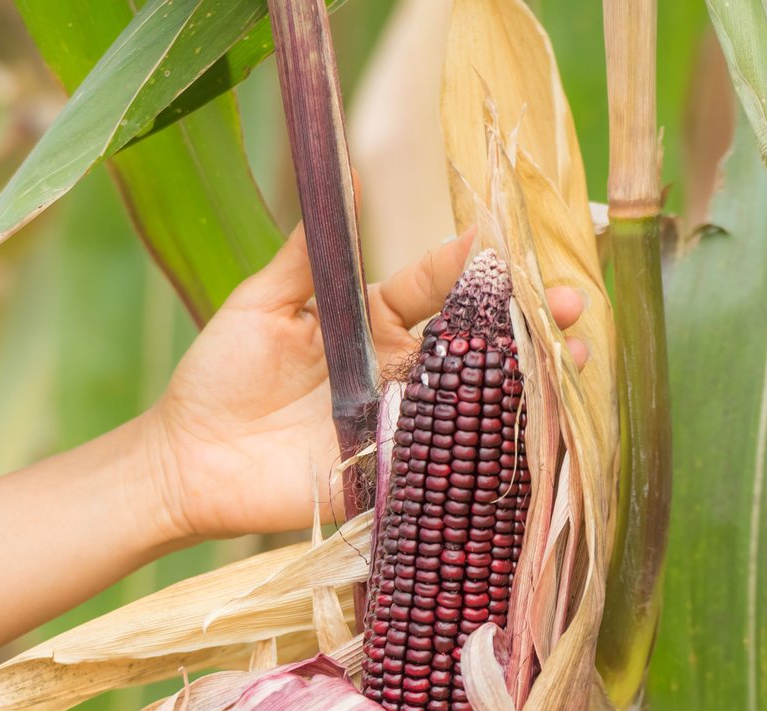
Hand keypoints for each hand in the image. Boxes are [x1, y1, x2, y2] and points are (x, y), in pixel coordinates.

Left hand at [135, 224, 591, 543]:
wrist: (187, 461)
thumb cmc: (218, 377)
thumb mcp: (262, 302)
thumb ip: (308, 252)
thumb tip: (347, 179)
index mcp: (372, 325)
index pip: (435, 286)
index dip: (471, 262)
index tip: (503, 238)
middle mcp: (399, 372)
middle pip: (477, 341)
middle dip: (530, 319)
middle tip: (574, 301)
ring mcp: (401, 424)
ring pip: (480, 397)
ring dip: (533, 377)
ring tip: (578, 356)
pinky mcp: (392, 474)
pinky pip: (451, 458)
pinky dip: (496, 443)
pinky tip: (540, 424)